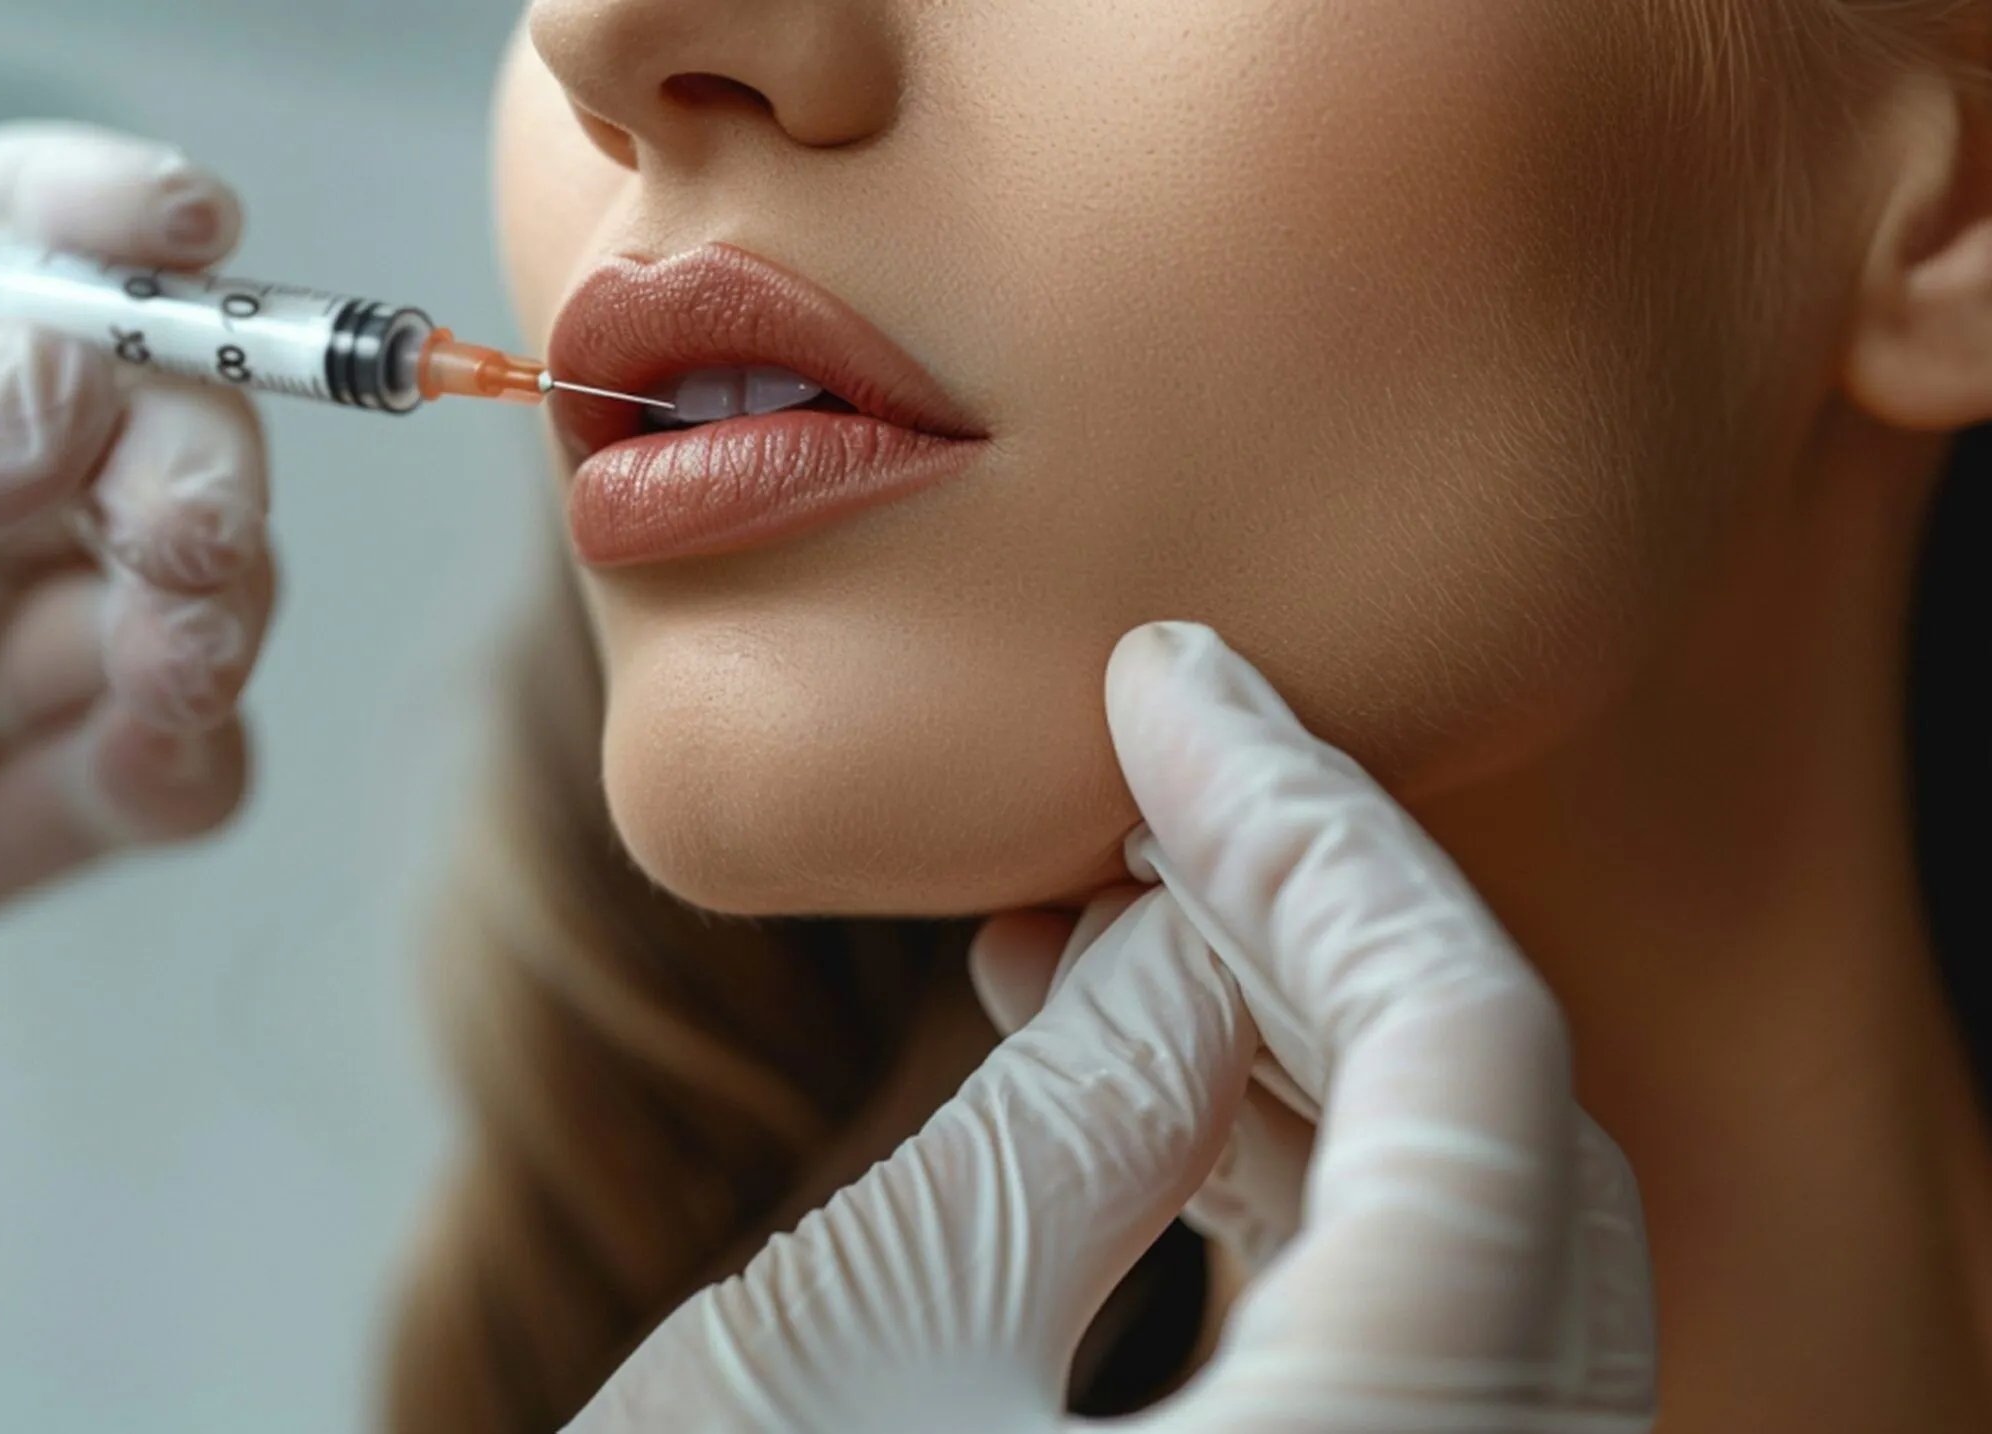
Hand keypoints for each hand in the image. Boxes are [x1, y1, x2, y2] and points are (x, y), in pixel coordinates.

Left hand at [0, 124, 275, 1165]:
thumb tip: (62, 396)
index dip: (100, 232)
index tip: (195, 250)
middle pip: (103, 440)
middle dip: (187, 461)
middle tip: (191, 526)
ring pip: (143, 611)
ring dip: (210, 615)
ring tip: (180, 650)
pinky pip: (113, 790)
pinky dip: (182, 765)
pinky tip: (160, 754)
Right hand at [570, 623, 1655, 1432]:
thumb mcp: (855, 1353)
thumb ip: (1075, 1117)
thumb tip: (1186, 921)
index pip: (1470, 1054)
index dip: (1316, 826)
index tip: (1161, 688)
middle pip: (1508, 1142)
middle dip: (1319, 922)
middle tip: (1137, 785)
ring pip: (1465, 1240)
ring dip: (1284, 1048)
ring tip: (1081, 919)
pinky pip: (1388, 1339)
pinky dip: (1270, 1190)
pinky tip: (1109, 1082)